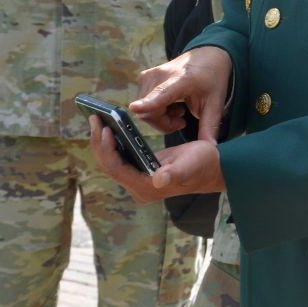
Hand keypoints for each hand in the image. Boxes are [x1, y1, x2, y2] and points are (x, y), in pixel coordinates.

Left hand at [89, 115, 224, 202]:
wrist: (212, 167)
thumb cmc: (203, 164)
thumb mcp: (190, 165)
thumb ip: (175, 173)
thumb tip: (159, 180)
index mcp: (147, 188)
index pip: (117, 169)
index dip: (107, 149)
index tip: (105, 129)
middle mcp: (139, 187)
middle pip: (109, 166)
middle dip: (99, 143)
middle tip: (95, 118)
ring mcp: (138, 181)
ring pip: (111, 162)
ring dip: (102, 141)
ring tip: (98, 119)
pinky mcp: (140, 171)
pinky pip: (118, 158)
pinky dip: (112, 143)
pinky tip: (109, 126)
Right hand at [131, 45, 231, 141]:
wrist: (206, 57)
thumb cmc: (211, 80)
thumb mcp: (215, 104)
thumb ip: (209, 126)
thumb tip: (210, 147)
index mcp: (182, 80)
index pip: (162, 94)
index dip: (148, 103)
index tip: (134, 108)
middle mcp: (162, 74)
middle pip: (151, 112)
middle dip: (164, 123)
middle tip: (182, 120)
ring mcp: (150, 74)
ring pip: (145, 110)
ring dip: (161, 117)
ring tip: (179, 109)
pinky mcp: (144, 77)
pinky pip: (144, 104)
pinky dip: (156, 109)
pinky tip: (171, 103)